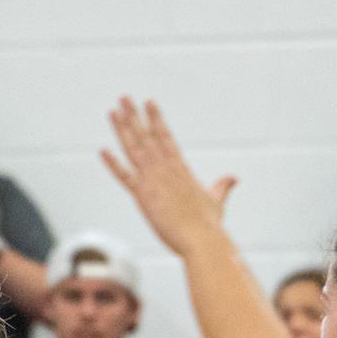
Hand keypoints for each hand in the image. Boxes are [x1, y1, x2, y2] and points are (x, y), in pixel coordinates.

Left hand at [101, 98, 236, 256]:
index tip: (149, 102)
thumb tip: (234, 178)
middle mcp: (165, 169)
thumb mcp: (216, 201)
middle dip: (134, 116)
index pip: (166, 137)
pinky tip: (102, 150)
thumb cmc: (209, 225)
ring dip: (123, 129)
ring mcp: (153, 180)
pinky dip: (113, 163)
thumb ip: (222, 187)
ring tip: (113, 110)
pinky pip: (124, 176)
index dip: (156, 119)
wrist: (201, 240)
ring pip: (134, 149)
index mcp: (181, 168)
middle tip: (124, 98)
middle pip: (147, 136)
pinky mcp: (143, 196)